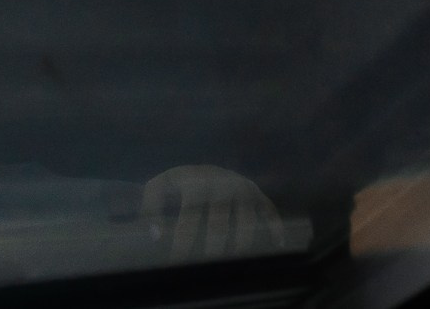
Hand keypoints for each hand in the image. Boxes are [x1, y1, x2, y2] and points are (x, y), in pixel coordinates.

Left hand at [140, 165, 280, 259]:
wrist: (207, 166)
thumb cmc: (183, 182)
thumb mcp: (163, 185)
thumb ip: (151, 204)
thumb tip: (154, 234)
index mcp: (196, 183)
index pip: (189, 215)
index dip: (184, 239)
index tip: (178, 260)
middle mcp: (221, 184)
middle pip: (219, 220)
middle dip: (214, 244)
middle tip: (208, 264)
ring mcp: (241, 189)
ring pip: (245, 219)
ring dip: (241, 241)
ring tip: (234, 261)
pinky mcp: (256, 193)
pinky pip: (269, 210)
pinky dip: (275, 225)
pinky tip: (277, 243)